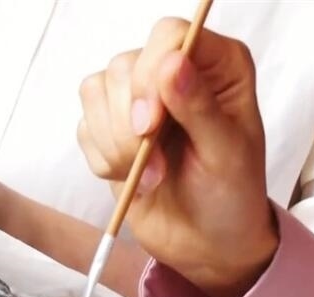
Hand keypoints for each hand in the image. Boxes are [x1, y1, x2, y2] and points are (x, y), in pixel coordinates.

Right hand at [77, 19, 277, 296]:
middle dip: (129, 122)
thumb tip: (173, 63)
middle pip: (123, 66)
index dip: (151, 75)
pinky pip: (83, 127)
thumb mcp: (227, 155)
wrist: (205, 243)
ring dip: (116, 145)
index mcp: (217, 66)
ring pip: (95, 92)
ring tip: (150, 175)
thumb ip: (200, 107)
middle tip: (155, 162)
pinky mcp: (110, 127)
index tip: (152, 125)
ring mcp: (138, 98)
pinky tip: (132, 178)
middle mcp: (174, 72)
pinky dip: (103, 160)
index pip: (169, 35)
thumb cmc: (230, 197)